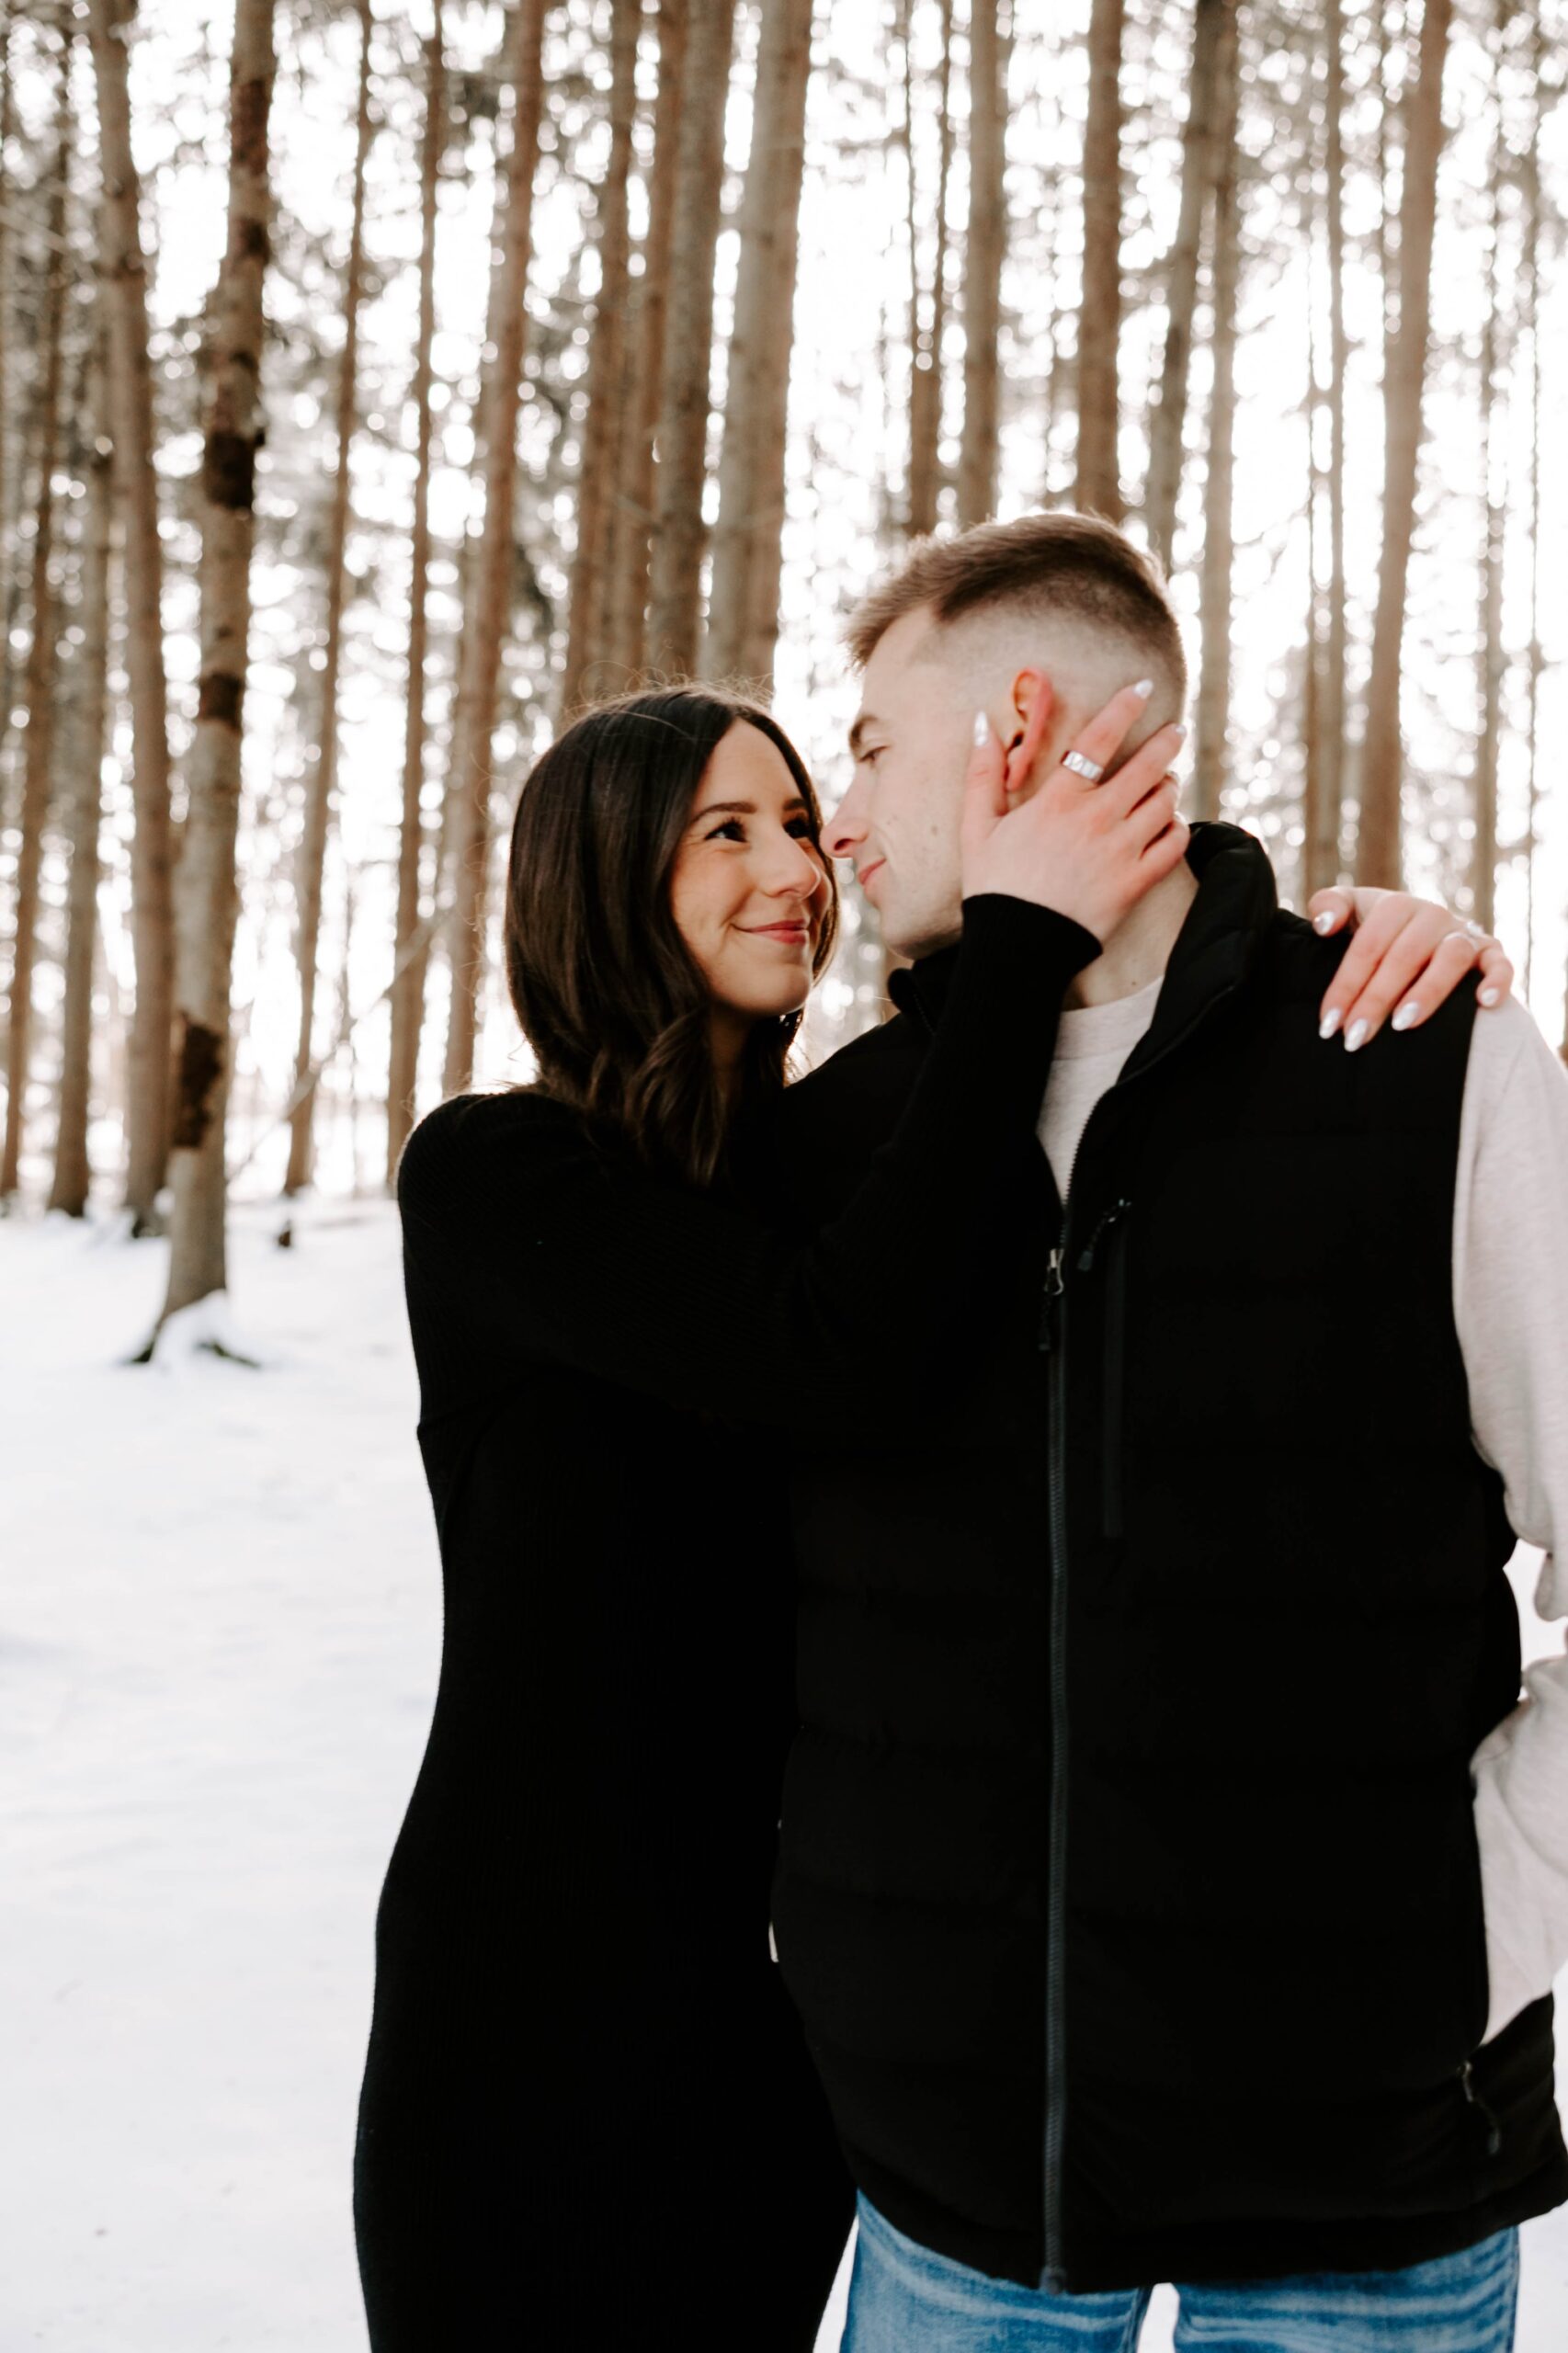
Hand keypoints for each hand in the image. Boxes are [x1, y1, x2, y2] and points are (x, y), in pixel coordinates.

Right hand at [961, 677, 1189, 943]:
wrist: (1016, 947)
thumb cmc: (994, 886)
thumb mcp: (976, 827)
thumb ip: (982, 773)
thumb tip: (979, 723)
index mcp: (1057, 802)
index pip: (1099, 740)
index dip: (1124, 708)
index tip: (1143, 689)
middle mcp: (1095, 821)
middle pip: (1147, 767)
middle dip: (1166, 743)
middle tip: (1174, 732)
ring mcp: (1120, 852)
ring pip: (1165, 803)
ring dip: (1169, 786)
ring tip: (1165, 781)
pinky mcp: (1136, 883)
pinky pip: (1174, 844)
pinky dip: (1177, 828)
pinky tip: (1169, 824)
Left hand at [1308, 886, 1515, 1049]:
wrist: (1418, 929)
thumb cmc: (1376, 928)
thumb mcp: (1350, 910)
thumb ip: (1329, 906)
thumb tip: (1323, 925)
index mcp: (1395, 906)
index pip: (1368, 946)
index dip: (1346, 985)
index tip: (1328, 1024)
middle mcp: (1432, 916)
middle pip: (1404, 956)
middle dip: (1376, 1000)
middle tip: (1355, 1038)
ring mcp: (1463, 934)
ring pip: (1450, 959)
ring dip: (1428, 992)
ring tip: (1403, 1024)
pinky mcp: (1490, 952)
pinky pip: (1500, 964)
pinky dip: (1497, 980)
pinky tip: (1485, 1003)